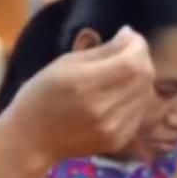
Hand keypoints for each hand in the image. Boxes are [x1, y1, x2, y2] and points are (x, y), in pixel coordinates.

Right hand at [9, 26, 155, 162]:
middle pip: (144, 77)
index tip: (129, 37)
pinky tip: (118, 94)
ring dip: (140, 78)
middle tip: (127, 52)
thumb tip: (130, 36)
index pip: (132, 62)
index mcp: (84, 84)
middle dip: (141, 58)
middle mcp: (101, 108)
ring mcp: (111, 128)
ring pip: (146, 94)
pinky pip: (140, 112)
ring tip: (121, 72)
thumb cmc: (42, 94)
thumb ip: (102, 50)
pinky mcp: (116, 141)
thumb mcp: (65, 63)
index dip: (138, 45)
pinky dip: (135, 98)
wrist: (30, 139)